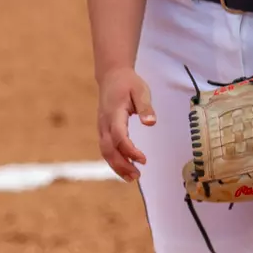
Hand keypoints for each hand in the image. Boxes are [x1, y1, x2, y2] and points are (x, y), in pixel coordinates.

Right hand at [97, 67, 155, 181]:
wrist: (111, 76)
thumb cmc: (128, 83)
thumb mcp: (141, 90)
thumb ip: (146, 107)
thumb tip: (151, 123)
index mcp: (114, 112)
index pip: (118, 136)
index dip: (129, 150)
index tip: (143, 159)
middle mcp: (104, 122)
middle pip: (108, 148)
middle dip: (121, 164)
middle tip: (137, 175)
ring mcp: (101, 127)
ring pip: (105, 151)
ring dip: (117, 166)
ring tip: (133, 177)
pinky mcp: (103, 130)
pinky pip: (105, 148)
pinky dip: (114, 161)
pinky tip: (126, 168)